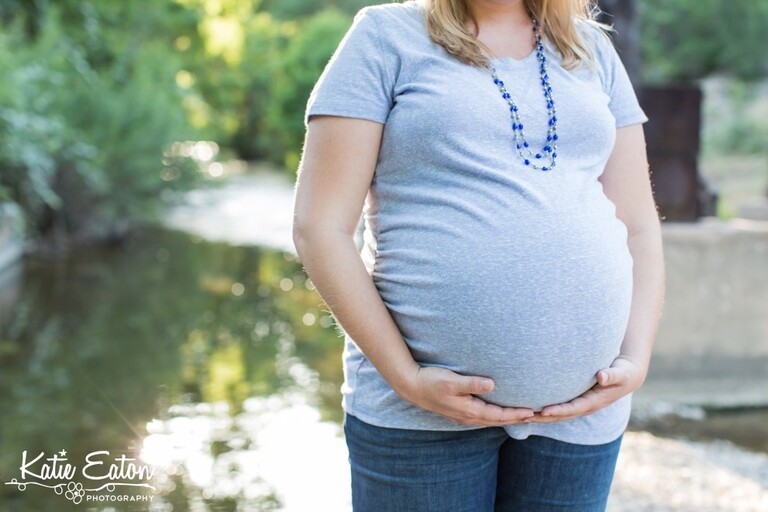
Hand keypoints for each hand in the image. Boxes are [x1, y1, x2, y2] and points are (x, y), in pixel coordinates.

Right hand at [399, 366, 534, 426]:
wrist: (412, 387)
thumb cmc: (431, 381)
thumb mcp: (451, 381)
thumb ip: (472, 383)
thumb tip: (492, 384)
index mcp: (469, 410)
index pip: (498, 414)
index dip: (516, 413)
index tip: (532, 411)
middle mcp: (468, 416)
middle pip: (497, 420)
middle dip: (516, 419)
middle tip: (535, 416)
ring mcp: (463, 416)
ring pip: (490, 419)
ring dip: (506, 418)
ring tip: (522, 416)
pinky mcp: (459, 411)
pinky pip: (483, 416)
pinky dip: (495, 415)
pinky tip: (498, 412)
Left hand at [527, 356, 647, 422]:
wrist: (628, 376)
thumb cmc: (624, 372)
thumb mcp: (621, 372)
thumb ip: (612, 374)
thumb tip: (601, 376)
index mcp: (595, 401)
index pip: (573, 408)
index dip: (558, 410)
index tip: (543, 411)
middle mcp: (586, 406)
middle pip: (561, 415)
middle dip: (543, 417)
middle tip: (523, 416)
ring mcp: (581, 405)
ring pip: (558, 414)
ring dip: (540, 416)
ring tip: (520, 415)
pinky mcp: (577, 400)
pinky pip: (559, 407)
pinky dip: (544, 410)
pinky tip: (530, 406)